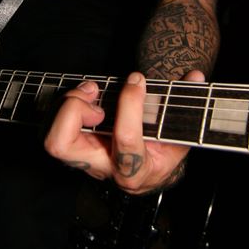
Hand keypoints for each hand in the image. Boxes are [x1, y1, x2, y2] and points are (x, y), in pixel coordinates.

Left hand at [45, 69, 204, 194]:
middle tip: (94, 96)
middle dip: (74, 111)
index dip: (130, 104)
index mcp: (136, 171)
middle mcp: (103, 170)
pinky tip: (88, 96)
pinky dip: (67, 105)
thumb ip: (188, 105)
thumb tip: (195, 76)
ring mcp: (84, 162)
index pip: (126, 140)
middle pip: (61, 145)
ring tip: (92, 91)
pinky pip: (54, 127)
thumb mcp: (180, 133)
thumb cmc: (165, 149)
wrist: (151, 171)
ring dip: (68, 105)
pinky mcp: (74, 150)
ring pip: (53, 139)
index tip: (137, 80)